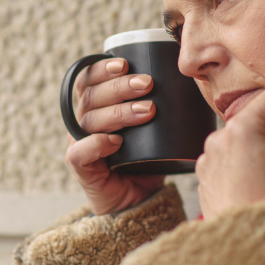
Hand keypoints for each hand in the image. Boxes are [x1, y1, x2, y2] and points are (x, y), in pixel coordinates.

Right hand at [65, 58, 164, 213]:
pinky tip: (115, 141)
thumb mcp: (155, 128)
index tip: (125, 63)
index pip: (88, 80)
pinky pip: (78, 152)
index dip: (102, 68)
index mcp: (95, 107)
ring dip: (119, 112)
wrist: (141, 200)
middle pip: (90, 96)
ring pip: (89, 120)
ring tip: (147, 110)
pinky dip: (95, 144)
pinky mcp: (82, 169)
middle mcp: (83, 123)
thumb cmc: (148, 160)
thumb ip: (161, 105)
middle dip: (119, 87)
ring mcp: (79, 144)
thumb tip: (186, 79)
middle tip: (147, 84)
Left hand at [196, 74, 264, 218]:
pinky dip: (237, 165)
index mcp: (241, 126)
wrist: (246, 243)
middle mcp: (217, 135)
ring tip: (264, 179)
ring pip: (238, 138)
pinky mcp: (202, 173)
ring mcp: (206, 155)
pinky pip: (224, 157)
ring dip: (252, 149)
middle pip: (252, 118)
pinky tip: (247, 186)